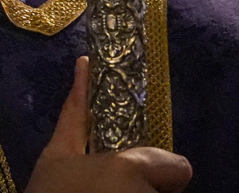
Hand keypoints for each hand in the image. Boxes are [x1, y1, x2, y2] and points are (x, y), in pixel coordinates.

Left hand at [25, 58, 191, 192]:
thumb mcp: (124, 172)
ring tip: (175, 181)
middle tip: (169, 161)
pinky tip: (175, 185)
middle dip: (147, 154)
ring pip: (138, 183)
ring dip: (156, 182)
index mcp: (63, 153)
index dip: (83, 84)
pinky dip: (159, 190)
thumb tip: (176, 170)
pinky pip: (148, 192)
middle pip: (119, 153)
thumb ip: (154, 161)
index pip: (76, 109)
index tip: (84, 59)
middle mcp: (77, 178)